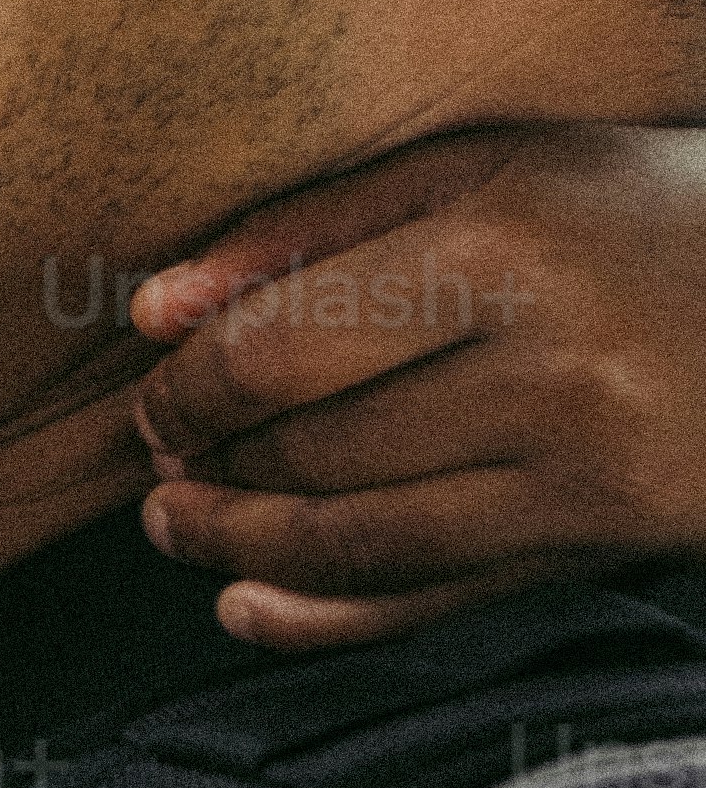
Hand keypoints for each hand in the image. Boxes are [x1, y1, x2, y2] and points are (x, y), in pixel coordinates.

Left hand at [128, 118, 705, 645]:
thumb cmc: (634, 213)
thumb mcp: (490, 167)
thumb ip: (314, 223)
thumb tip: (155, 310)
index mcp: (506, 245)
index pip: (283, 347)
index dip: (189, 388)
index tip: (153, 393)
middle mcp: (548, 366)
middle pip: (315, 447)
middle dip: (208, 466)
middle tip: (159, 460)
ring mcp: (583, 471)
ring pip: (362, 538)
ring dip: (242, 545)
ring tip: (182, 526)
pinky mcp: (602, 542)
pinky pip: (435, 600)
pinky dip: (324, 620)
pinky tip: (246, 609)